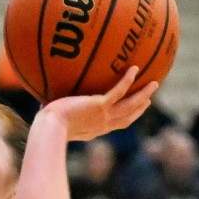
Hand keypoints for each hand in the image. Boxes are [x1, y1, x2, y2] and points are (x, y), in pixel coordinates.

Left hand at [38, 67, 157, 141]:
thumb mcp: (55, 117)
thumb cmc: (46, 124)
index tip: (131, 112)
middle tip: (149, 100)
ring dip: (143, 95)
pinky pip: (119, 91)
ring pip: (130, 105)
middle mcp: (102, 125)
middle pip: (127, 117)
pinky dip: (127, 80)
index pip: (114, 125)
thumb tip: (43, 98)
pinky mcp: (101, 106)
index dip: (125, 118)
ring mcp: (104, 116)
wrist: (50, 128)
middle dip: (139, 109)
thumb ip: (56, 109)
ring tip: (155, 83)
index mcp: (94, 130)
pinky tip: (134, 68)